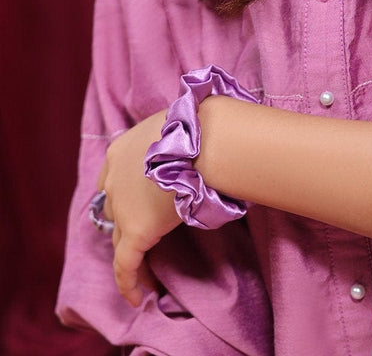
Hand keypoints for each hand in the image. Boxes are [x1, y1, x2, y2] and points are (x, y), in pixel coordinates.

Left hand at [98, 111, 180, 306]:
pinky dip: (128, 282)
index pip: (112, 180)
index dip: (121, 195)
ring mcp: (121, 206)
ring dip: (130, 253)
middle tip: (146, 235)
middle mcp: (113, 179)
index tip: (133, 205)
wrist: (204, 141)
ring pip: (120, 238)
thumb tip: (189, 155)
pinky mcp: (135, 230)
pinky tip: (137, 297)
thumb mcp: (173, 131)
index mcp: (119, 151)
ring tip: (145, 271)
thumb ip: (168, 148)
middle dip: (125, 222)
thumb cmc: (198, 130)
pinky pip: (125, 265)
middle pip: (113, 209)